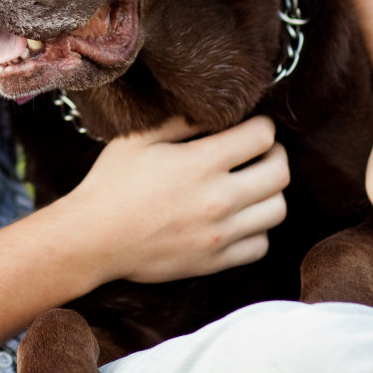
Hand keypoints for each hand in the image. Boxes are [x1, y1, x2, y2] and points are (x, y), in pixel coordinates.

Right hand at [68, 116, 288, 284]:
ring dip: (270, 192)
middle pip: (280, 173)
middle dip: (275, 155)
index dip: (262, 125)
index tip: (251, 125)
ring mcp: (219, 234)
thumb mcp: (138, 139)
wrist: (93, 239)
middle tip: (260, 152)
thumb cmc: (110, 183)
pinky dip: (257, 229)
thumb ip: (179, 121)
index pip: (262, 136)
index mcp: (200, 163)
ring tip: (252, 184)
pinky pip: (260, 245)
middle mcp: (218, 199)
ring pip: (277, 210)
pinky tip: (239, 218)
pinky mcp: (214, 261)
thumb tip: (212, 110)